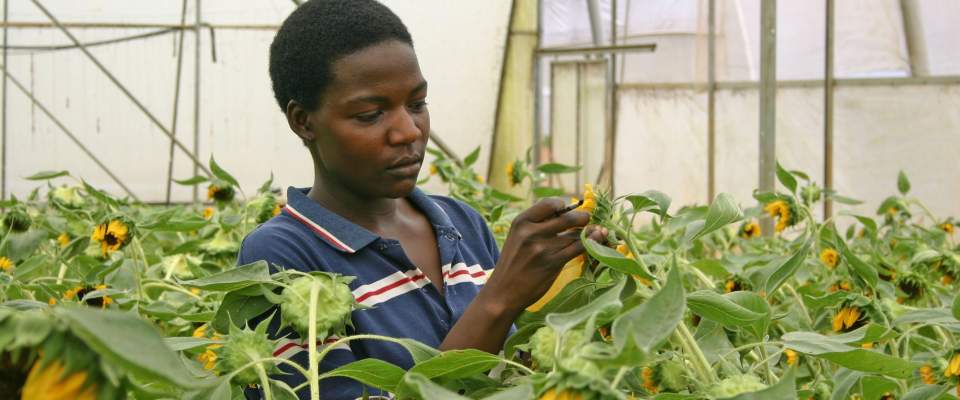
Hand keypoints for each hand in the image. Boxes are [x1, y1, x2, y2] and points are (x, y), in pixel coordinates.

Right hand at [481, 198, 605, 315]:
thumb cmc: (513, 263)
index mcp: (522, 221)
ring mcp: (543, 248)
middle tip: (587, 220)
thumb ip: (537, 224)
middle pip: (568, 218)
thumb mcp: (517, 237)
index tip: (569, 211)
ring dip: (590, 232)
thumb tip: (566, 213)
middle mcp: (532, 232)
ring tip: (598, 232)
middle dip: (583, 217)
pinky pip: (578, 248)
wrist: (503, 292)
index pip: (550, 203)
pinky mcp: (553, 263)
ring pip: (576, 235)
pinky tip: (597, 241)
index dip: (564, 205)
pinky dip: (591, 243)